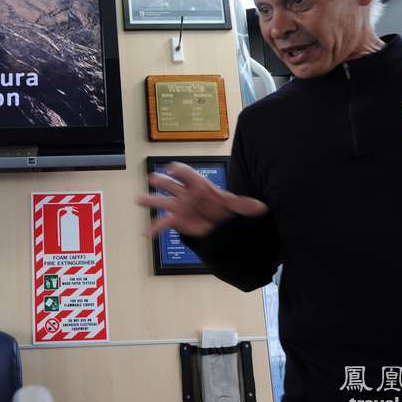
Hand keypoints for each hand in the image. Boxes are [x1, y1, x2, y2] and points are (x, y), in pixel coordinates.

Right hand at [135, 162, 268, 238]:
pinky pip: (163, 222)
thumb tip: (261, 207)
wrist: (220, 223)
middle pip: (172, 184)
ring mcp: (179, 205)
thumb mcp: (236, 206)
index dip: (180, 170)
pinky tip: (146, 233)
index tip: (172, 169)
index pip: (187, 174)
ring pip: (162, 201)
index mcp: (199, 185)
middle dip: (163, 181)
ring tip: (140, 199)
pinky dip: (154, 228)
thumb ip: (246, 206)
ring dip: (151, 199)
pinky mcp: (176, 219)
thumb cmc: (224, 208)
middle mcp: (186, 193)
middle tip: (153, 178)